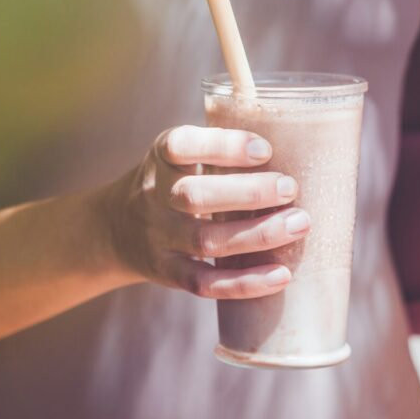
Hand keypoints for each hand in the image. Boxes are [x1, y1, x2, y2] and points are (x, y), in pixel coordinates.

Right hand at [99, 126, 309, 299]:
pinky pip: (205, 283)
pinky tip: (281, 275)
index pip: (182, 145)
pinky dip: (244, 283)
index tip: (265, 149)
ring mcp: (159, 238)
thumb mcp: (183, 153)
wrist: (117, 228)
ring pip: (205, 241)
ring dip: (257, 235)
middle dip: (248, 193)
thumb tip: (303, 135)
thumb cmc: (176, 180)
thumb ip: (224, 145)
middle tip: (291, 188)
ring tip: (300, 224)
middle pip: (195, 197)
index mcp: (162, 156)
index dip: (223, 146)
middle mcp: (154, 196)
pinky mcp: (168, 273)